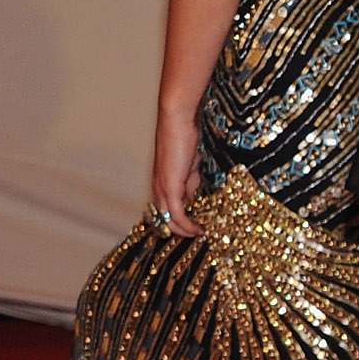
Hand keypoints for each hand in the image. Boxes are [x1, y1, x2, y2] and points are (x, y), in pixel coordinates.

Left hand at [151, 105, 203, 236]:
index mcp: (162, 184)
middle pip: (164, 221)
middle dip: (181, 232)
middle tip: (198, 236)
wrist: (177, 122)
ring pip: (169, 221)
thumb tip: (194, 201)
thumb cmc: (183, 138)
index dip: (178, 224)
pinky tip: (199, 229)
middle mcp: (158, 188)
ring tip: (200, 235)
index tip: (194, 230)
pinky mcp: (169, 187)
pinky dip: (187, 225)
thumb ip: (191, 186)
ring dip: (185, 231)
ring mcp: (162, 189)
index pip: (166, 212)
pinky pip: (176, 214)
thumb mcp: (190, 169)